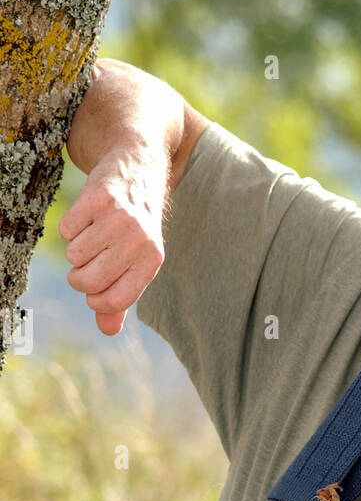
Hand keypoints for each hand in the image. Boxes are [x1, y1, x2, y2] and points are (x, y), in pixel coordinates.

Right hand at [59, 152, 166, 334]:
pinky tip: (88, 215)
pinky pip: (67, 229)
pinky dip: (70, 226)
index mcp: (152, 261)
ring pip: (74, 256)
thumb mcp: (137, 261)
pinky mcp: (99, 196)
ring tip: (93, 233)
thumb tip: (108, 330)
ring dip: (76, 249)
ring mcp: (120, 217)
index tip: (96, 290)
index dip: (96, 300)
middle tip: (87, 263)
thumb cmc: (134, 227)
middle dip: (79, 278)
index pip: (114, 300)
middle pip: (89, 282)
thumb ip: (121, 298)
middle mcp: (140, 239)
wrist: (138, 170)